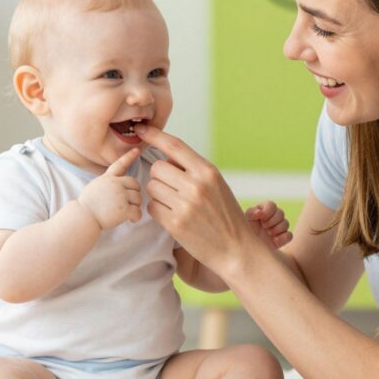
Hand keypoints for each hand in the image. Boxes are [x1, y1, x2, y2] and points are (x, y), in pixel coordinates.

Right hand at [77, 148, 142, 229]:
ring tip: (125, 213)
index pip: (120, 164)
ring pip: (138, 199)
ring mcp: (120, 195)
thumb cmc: (87, 206)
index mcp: (107, 178)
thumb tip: (119, 185)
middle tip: (127, 203)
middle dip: (134, 193)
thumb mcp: (95, 187)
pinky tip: (130, 220)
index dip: (129, 157)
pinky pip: (138, 212)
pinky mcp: (123, 209)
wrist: (83, 217)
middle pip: (135, 184)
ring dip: (135, 206)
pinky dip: (136, 217)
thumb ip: (107, 183)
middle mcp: (115, 184)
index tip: (137, 150)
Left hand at [135, 124, 264, 275]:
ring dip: (158, 194)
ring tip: (176, 205)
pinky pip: (152, 207)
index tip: (140, 128)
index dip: (154, 134)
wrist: (237, 249)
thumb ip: (193, 170)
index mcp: (208, 171)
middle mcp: (196, 185)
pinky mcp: (175, 224)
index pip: (174, 145)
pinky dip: (158, 211)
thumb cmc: (226, 215)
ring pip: (152, 187)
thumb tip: (166, 158)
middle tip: (173, 189)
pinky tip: (173, 217)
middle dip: (160, 177)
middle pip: (157, 168)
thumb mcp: (217, 185)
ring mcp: (185, 205)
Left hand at [246, 201, 292, 249]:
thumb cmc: (245, 231)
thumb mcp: (245, 220)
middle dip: (272, 221)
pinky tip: (275, 241)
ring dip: (276, 229)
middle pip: (281, 213)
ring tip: (268, 234)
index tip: (261, 219)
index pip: (272, 205)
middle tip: (264, 226)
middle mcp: (273, 217)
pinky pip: (289, 235)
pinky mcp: (282, 238)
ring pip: (286, 223)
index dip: (268, 212)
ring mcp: (279, 228)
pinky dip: (283, 238)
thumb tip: (260, 212)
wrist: (248, 247)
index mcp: (264, 210)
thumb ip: (251, 213)